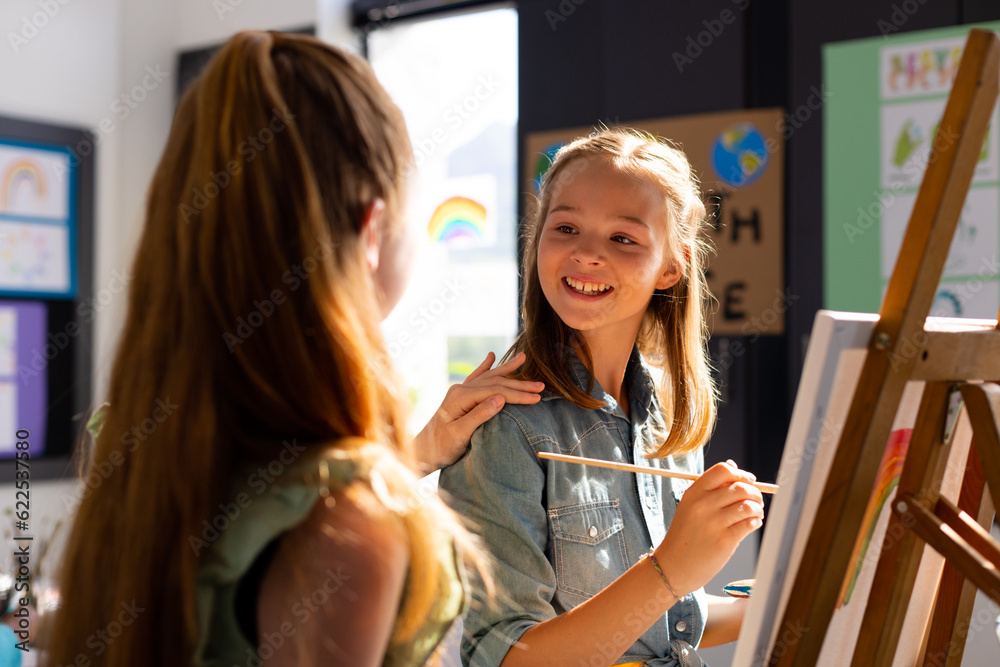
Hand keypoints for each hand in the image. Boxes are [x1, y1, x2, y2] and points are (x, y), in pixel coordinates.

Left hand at [411, 352, 542, 472]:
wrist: (422, 452)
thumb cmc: (440, 447)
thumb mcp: (460, 434)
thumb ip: (480, 415)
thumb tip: (501, 398)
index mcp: (460, 397)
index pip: (496, 391)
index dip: (518, 394)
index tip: (537, 398)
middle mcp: (460, 389)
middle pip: (495, 382)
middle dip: (519, 384)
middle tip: (541, 386)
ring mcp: (459, 391)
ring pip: (488, 377)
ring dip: (507, 370)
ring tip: (523, 358)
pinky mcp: (459, 397)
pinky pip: (476, 378)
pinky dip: (486, 367)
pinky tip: (491, 357)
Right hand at [654, 460, 763, 596]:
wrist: (672, 566)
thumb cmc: (684, 535)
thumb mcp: (690, 506)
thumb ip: (711, 488)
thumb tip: (734, 466)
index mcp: (694, 492)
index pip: (723, 470)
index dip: (741, 474)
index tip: (748, 481)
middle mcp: (703, 504)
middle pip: (740, 487)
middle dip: (755, 493)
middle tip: (756, 500)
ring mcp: (714, 523)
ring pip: (748, 505)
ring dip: (757, 508)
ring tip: (755, 513)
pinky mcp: (724, 540)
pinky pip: (749, 524)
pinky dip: (755, 522)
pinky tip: (752, 524)